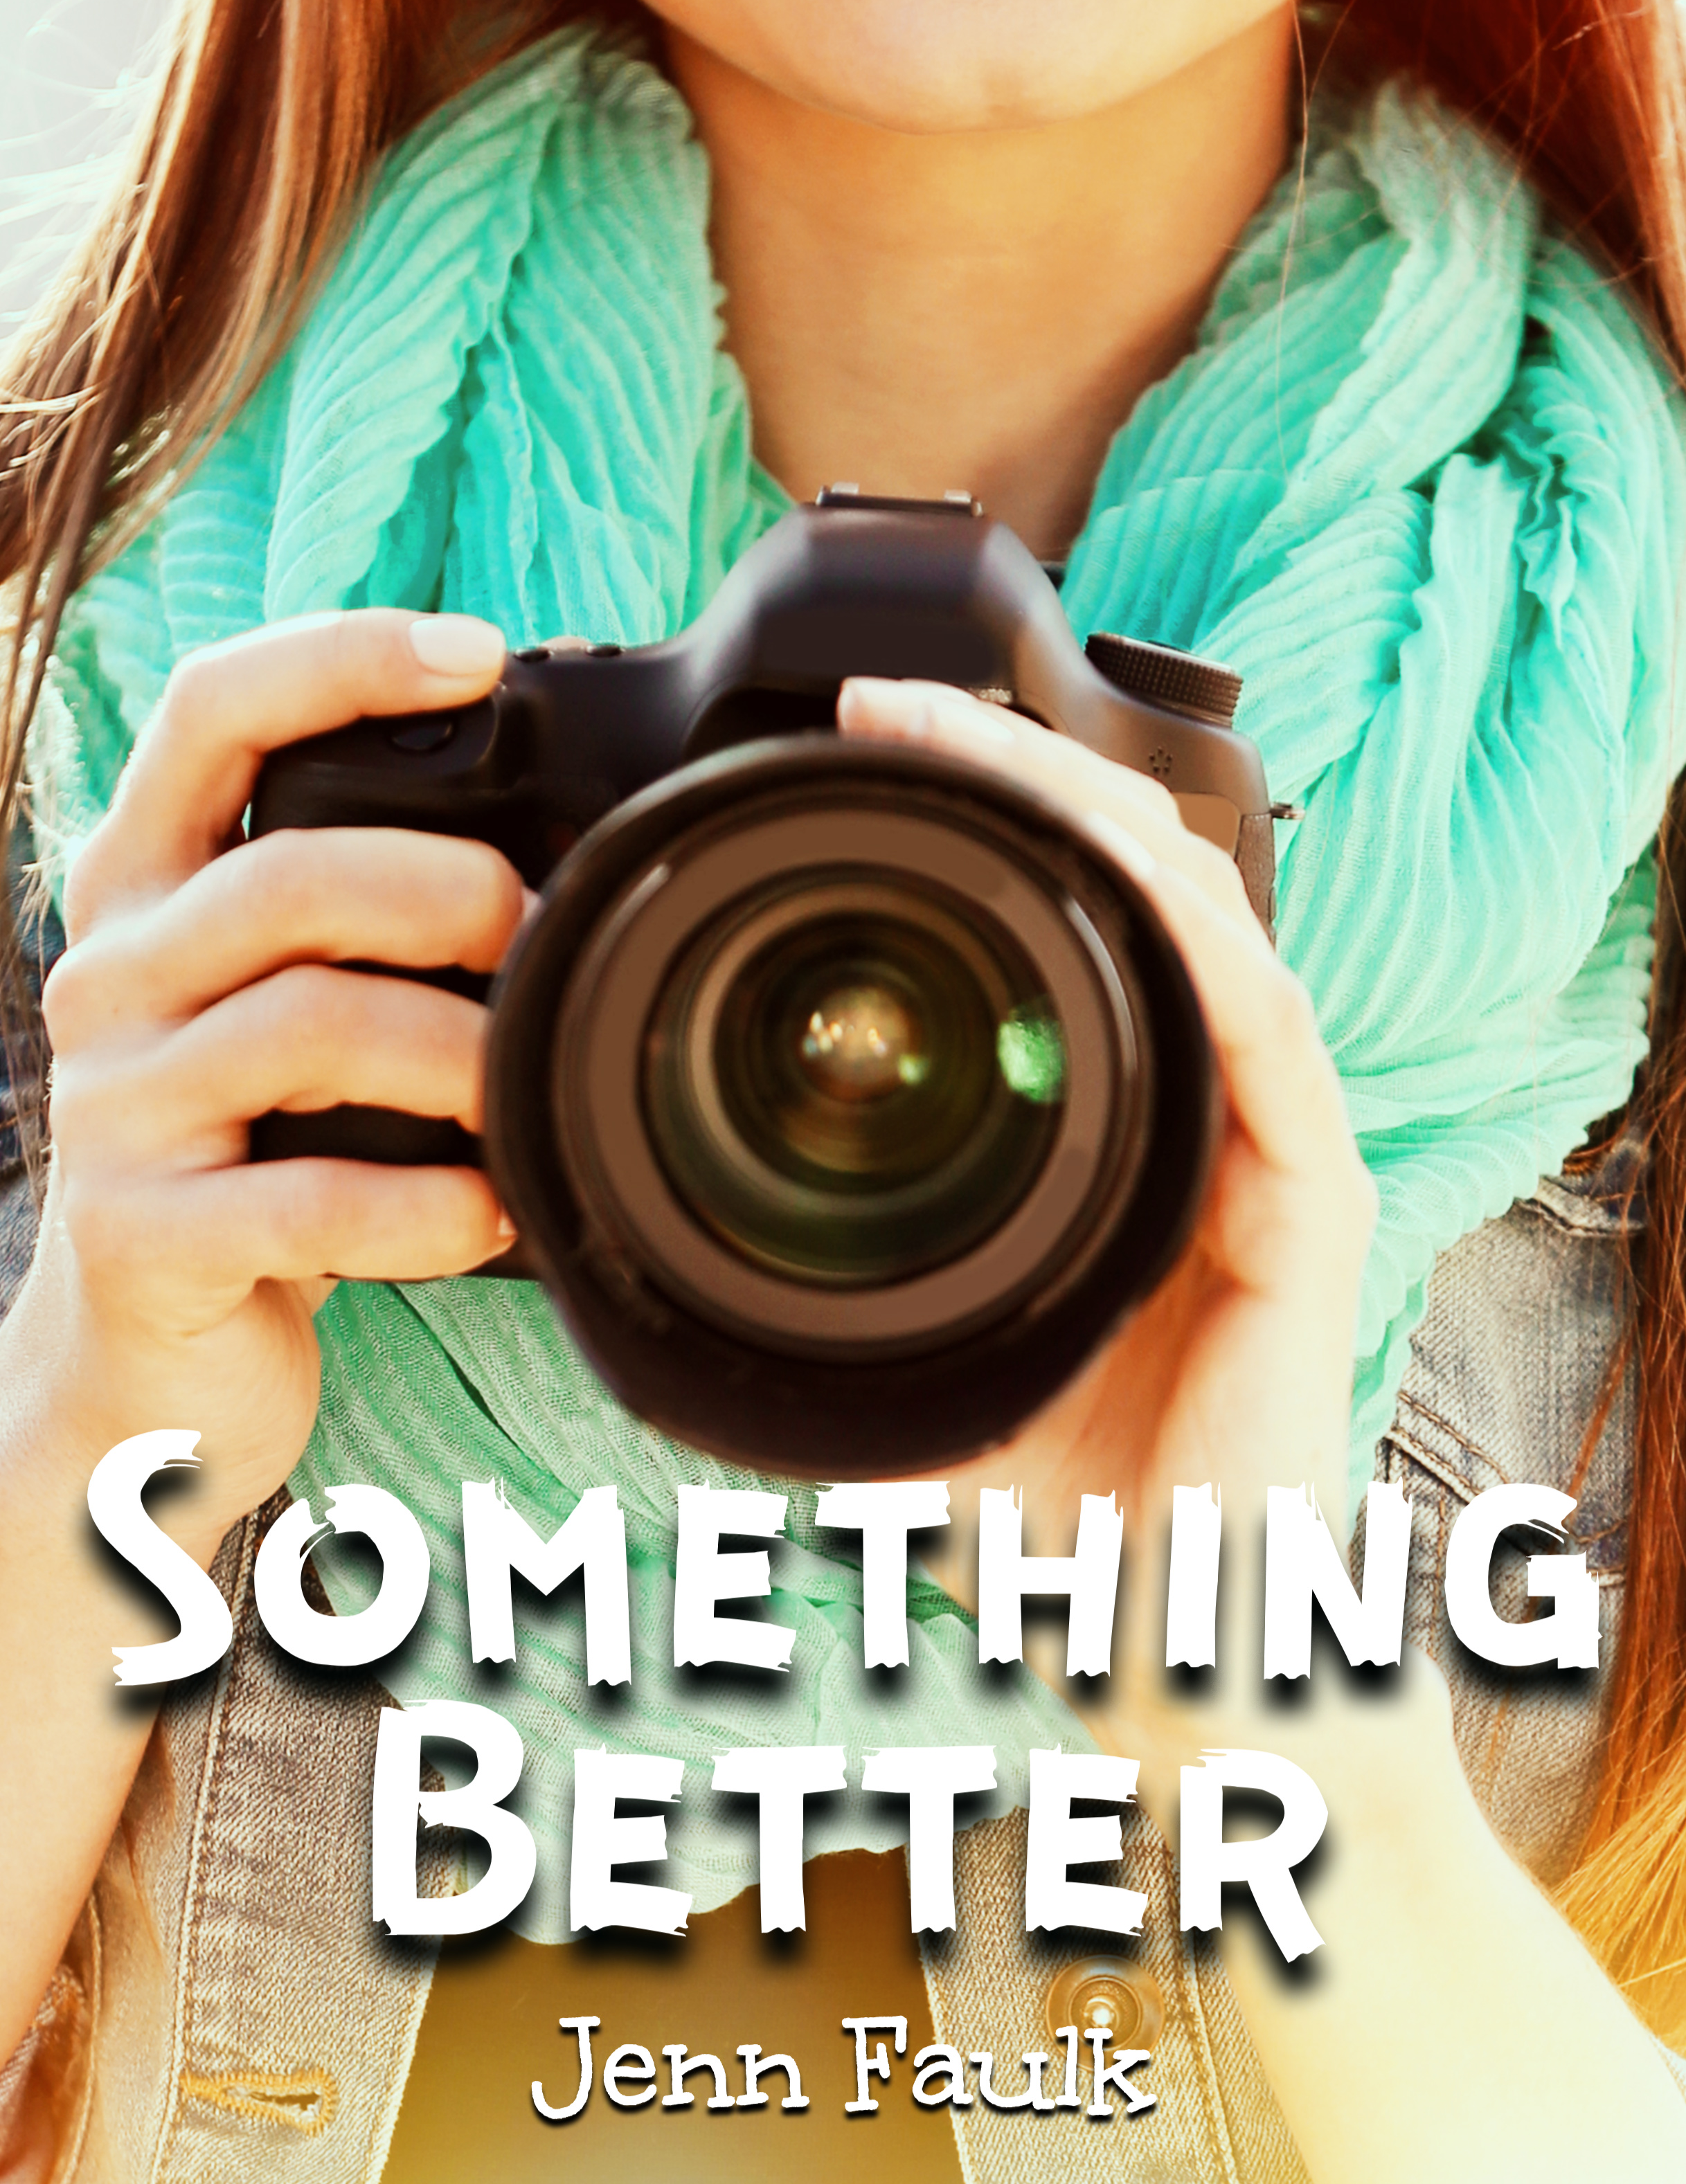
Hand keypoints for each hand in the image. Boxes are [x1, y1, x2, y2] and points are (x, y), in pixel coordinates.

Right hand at [14, 609, 522, 1552]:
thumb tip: (551, 858)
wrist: (146, 1353)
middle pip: (288, 875)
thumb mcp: (283, 1007)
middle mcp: (111, 978)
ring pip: (310, 1028)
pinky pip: (312, 1201)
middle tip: (531, 941)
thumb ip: (358, 923)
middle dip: (448, 893)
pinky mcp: (142, 1234)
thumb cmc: (254, 1150)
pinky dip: (434, 1209)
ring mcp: (114, 1108)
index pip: (210, 712)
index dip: (340, 658)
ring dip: (462, 1056)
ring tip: (528, 1090)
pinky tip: (489, 1214)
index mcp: (146, 890)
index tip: (479, 651)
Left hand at [837, 677, 1376, 1748]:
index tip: (848, 760)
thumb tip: (637, 1250)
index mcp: (1095, 1135)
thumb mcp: (887, 1363)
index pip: (1048, 931)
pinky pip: (1267, 1030)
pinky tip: (1116, 861)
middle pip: (1124, 889)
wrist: (1149, 1643)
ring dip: (1089, 813)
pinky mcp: (1312, 1200)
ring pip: (1198, 921)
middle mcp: (1182, 1117)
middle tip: (891, 708)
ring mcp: (1255, 1149)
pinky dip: (1194, 934)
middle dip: (1017, 776)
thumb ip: (809, 1292)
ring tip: (972, 738)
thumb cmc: (1034, 1511)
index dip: (966, 825)